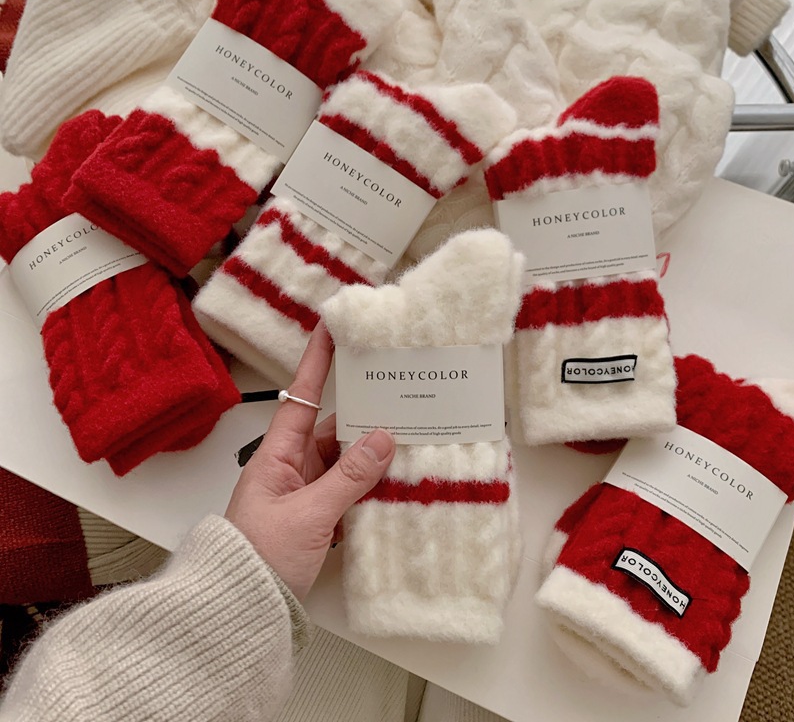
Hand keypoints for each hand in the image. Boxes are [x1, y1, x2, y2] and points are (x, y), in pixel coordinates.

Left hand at [225, 323, 394, 599]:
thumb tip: (384, 438)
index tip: (331, 327)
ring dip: (371, 457)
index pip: (301, 397)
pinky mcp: (316, 518)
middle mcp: (291, 468)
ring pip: (344, 463)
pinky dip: (369, 487)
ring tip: (409, 442)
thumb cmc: (260, 557)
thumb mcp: (308, 515)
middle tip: (400, 398)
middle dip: (365, 417)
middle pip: (332, 430)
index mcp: (277, 455)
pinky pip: (347, 491)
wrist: (241, 610)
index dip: (316, 361)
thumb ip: (348, 477)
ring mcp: (304, 493)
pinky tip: (395, 484)